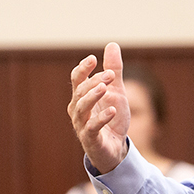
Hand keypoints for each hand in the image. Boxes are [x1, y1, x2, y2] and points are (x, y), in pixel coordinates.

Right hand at [68, 42, 130, 174]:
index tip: (93, 59)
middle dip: (94, 81)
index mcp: (81, 97)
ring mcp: (82, 125)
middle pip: (80, 92)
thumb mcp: (116, 91)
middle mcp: (78, 110)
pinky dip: (101, 119)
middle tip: (110, 75)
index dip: (83, 69)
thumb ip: (114, 70)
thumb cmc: (112, 119)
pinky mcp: (91, 139)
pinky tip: (112, 110)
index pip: (77, 79)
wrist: (115, 149)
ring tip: (105, 87)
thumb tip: (111, 44)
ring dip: (92, 96)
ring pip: (82, 109)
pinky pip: (92, 128)